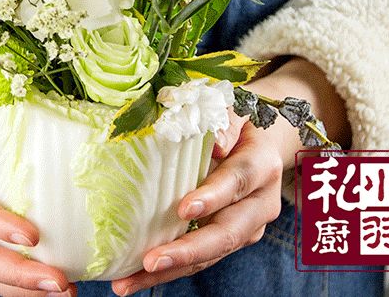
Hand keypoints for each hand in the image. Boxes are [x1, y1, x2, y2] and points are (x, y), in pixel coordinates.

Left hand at [110, 57, 350, 295]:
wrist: (261, 141)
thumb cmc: (235, 120)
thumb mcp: (230, 110)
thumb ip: (221, 122)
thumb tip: (212, 144)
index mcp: (261, 166)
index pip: (237, 182)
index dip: (213, 197)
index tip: (183, 210)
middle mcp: (260, 204)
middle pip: (227, 233)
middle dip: (188, 250)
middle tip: (151, 261)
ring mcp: (246, 227)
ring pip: (210, 255)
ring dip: (170, 271)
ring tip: (128, 283)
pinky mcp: (228, 241)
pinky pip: (199, 260)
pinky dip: (168, 271)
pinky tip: (131, 279)